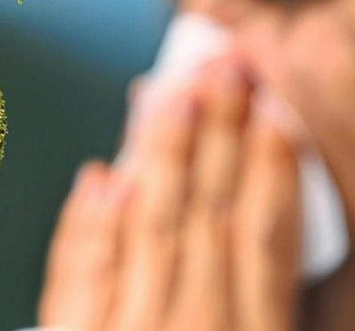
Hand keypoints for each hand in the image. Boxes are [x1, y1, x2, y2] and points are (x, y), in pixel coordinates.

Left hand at [38, 62, 301, 330]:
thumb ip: (248, 283)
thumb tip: (233, 196)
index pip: (266, 241)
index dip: (271, 171)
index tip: (272, 112)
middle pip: (206, 215)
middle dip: (218, 135)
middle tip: (222, 70)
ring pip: (149, 227)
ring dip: (162, 155)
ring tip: (169, 96)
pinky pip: (82, 276)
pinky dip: (90, 224)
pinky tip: (98, 178)